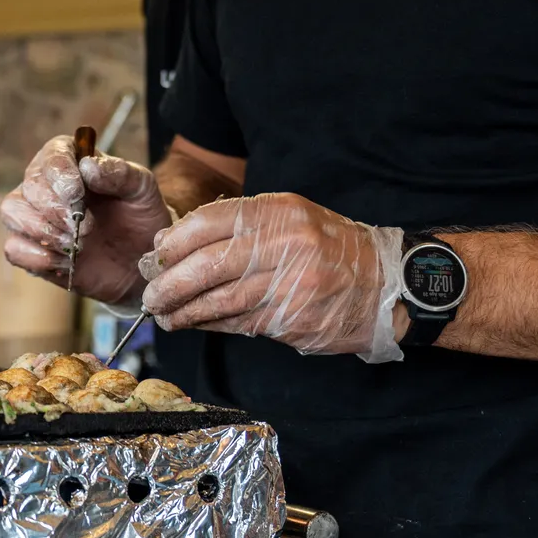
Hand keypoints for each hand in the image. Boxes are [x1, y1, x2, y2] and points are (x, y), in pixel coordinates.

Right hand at [1, 135, 169, 305]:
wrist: (140, 259)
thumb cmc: (140, 216)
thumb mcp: (142, 188)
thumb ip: (119, 173)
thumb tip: (88, 166)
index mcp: (71, 160)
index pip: (52, 156)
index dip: (60, 174)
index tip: (77, 193)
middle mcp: (46, 184)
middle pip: (29, 186)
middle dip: (56, 209)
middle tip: (87, 228)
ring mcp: (34, 216)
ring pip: (12, 212)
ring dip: (43, 231)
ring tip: (75, 245)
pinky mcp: (31, 249)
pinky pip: (13, 248)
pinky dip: (35, 256)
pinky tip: (64, 261)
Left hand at [140, 193, 405, 361]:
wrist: (386, 285)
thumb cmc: (330, 250)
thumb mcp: (292, 220)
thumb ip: (242, 227)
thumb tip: (179, 244)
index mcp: (279, 212)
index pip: (211, 221)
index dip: (176, 241)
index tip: (156, 255)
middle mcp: (284, 244)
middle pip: (209, 264)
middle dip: (171, 283)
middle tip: (151, 295)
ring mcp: (290, 284)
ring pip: (220, 299)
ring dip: (185, 310)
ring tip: (164, 315)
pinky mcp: (291, 319)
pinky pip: (239, 323)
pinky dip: (210, 325)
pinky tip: (194, 324)